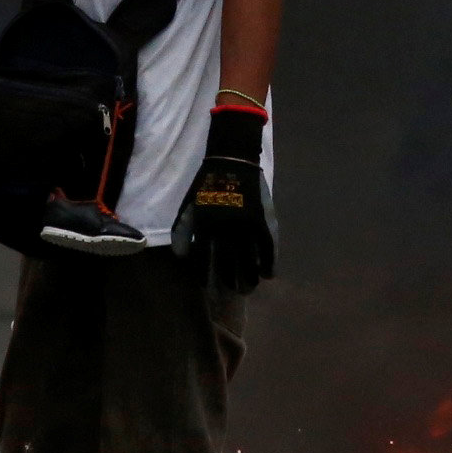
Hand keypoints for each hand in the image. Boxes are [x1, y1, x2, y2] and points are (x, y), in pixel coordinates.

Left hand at [177, 105, 275, 292]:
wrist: (232, 162)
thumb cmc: (207, 183)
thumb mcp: (189, 205)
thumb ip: (183, 230)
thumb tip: (181, 257)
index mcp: (206, 226)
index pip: (203, 259)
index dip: (204, 275)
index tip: (206, 286)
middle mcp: (226, 229)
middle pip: (229, 264)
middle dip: (230, 281)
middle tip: (233, 291)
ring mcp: (246, 225)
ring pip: (250, 259)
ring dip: (250, 276)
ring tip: (250, 287)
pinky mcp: (262, 220)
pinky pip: (268, 246)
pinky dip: (270, 261)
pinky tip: (269, 274)